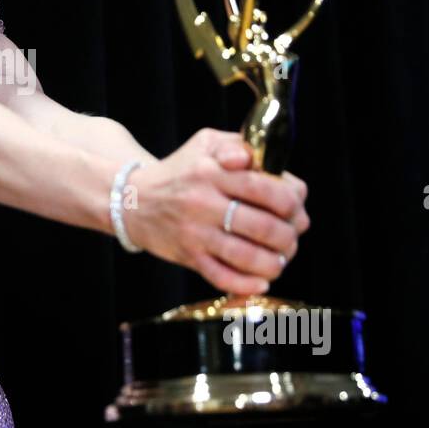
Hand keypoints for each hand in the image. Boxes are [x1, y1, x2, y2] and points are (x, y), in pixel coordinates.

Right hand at [122, 128, 309, 294]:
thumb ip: (239, 145)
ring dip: (275, 262)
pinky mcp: (187, 256)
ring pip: (247, 256)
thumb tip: (260, 161)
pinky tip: (261, 280)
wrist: (132, 199)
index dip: (292, 201)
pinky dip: (247, 284)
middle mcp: (203, 202)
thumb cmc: (179, 170)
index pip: (266, 188)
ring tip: (281, 258)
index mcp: (212, 171)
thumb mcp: (206, 144)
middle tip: (293, 236)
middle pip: (264, 226)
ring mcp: (195, 232)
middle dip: (289, 236)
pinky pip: (222, 277)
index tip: (296, 206)